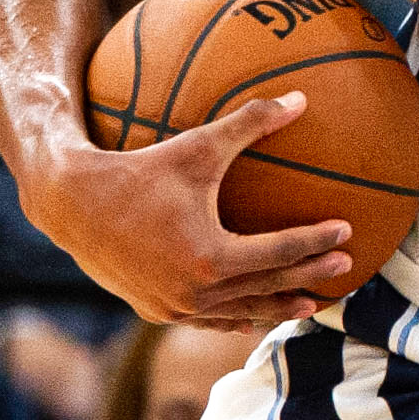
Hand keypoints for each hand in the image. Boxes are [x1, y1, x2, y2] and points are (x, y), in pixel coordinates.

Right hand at [40, 94, 352, 326]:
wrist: (72, 206)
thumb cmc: (138, 170)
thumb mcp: (197, 145)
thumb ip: (250, 123)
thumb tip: (300, 98)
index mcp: (210, 257)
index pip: (279, 252)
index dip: (316, 242)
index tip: (346, 231)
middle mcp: (195, 293)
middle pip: (267, 287)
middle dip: (309, 278)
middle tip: (346, 269)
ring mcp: (176, 309)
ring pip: (241, 313)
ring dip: (278, 306)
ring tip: (311, 302)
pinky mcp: (159, 313)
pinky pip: (209, 320)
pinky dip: (237, 317)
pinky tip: (256, 314)